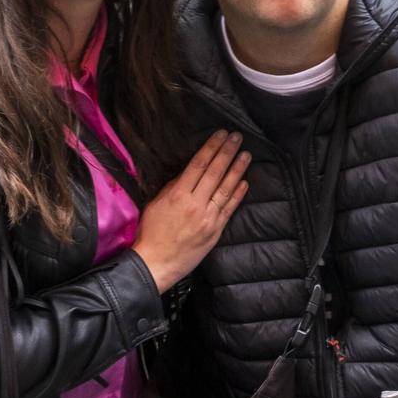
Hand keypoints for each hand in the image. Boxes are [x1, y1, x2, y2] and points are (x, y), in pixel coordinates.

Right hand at [131, 131, 250, 291]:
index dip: (211, 147)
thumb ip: (173, 187)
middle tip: (237, 137)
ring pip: (226, 189)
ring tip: (246, 155)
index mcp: (178, 195)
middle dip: (227, 152)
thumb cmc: (151, 233)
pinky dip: (238, 195)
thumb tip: (190, 172)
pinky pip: (229, 209)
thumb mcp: (156, 204)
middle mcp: (195, 205)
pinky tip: (245, 182)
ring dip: (238, 170)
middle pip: (215, 173)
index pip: (199, 164)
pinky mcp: (215, 231)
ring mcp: (208, 218)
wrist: (156, 264)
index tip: (220, 134)